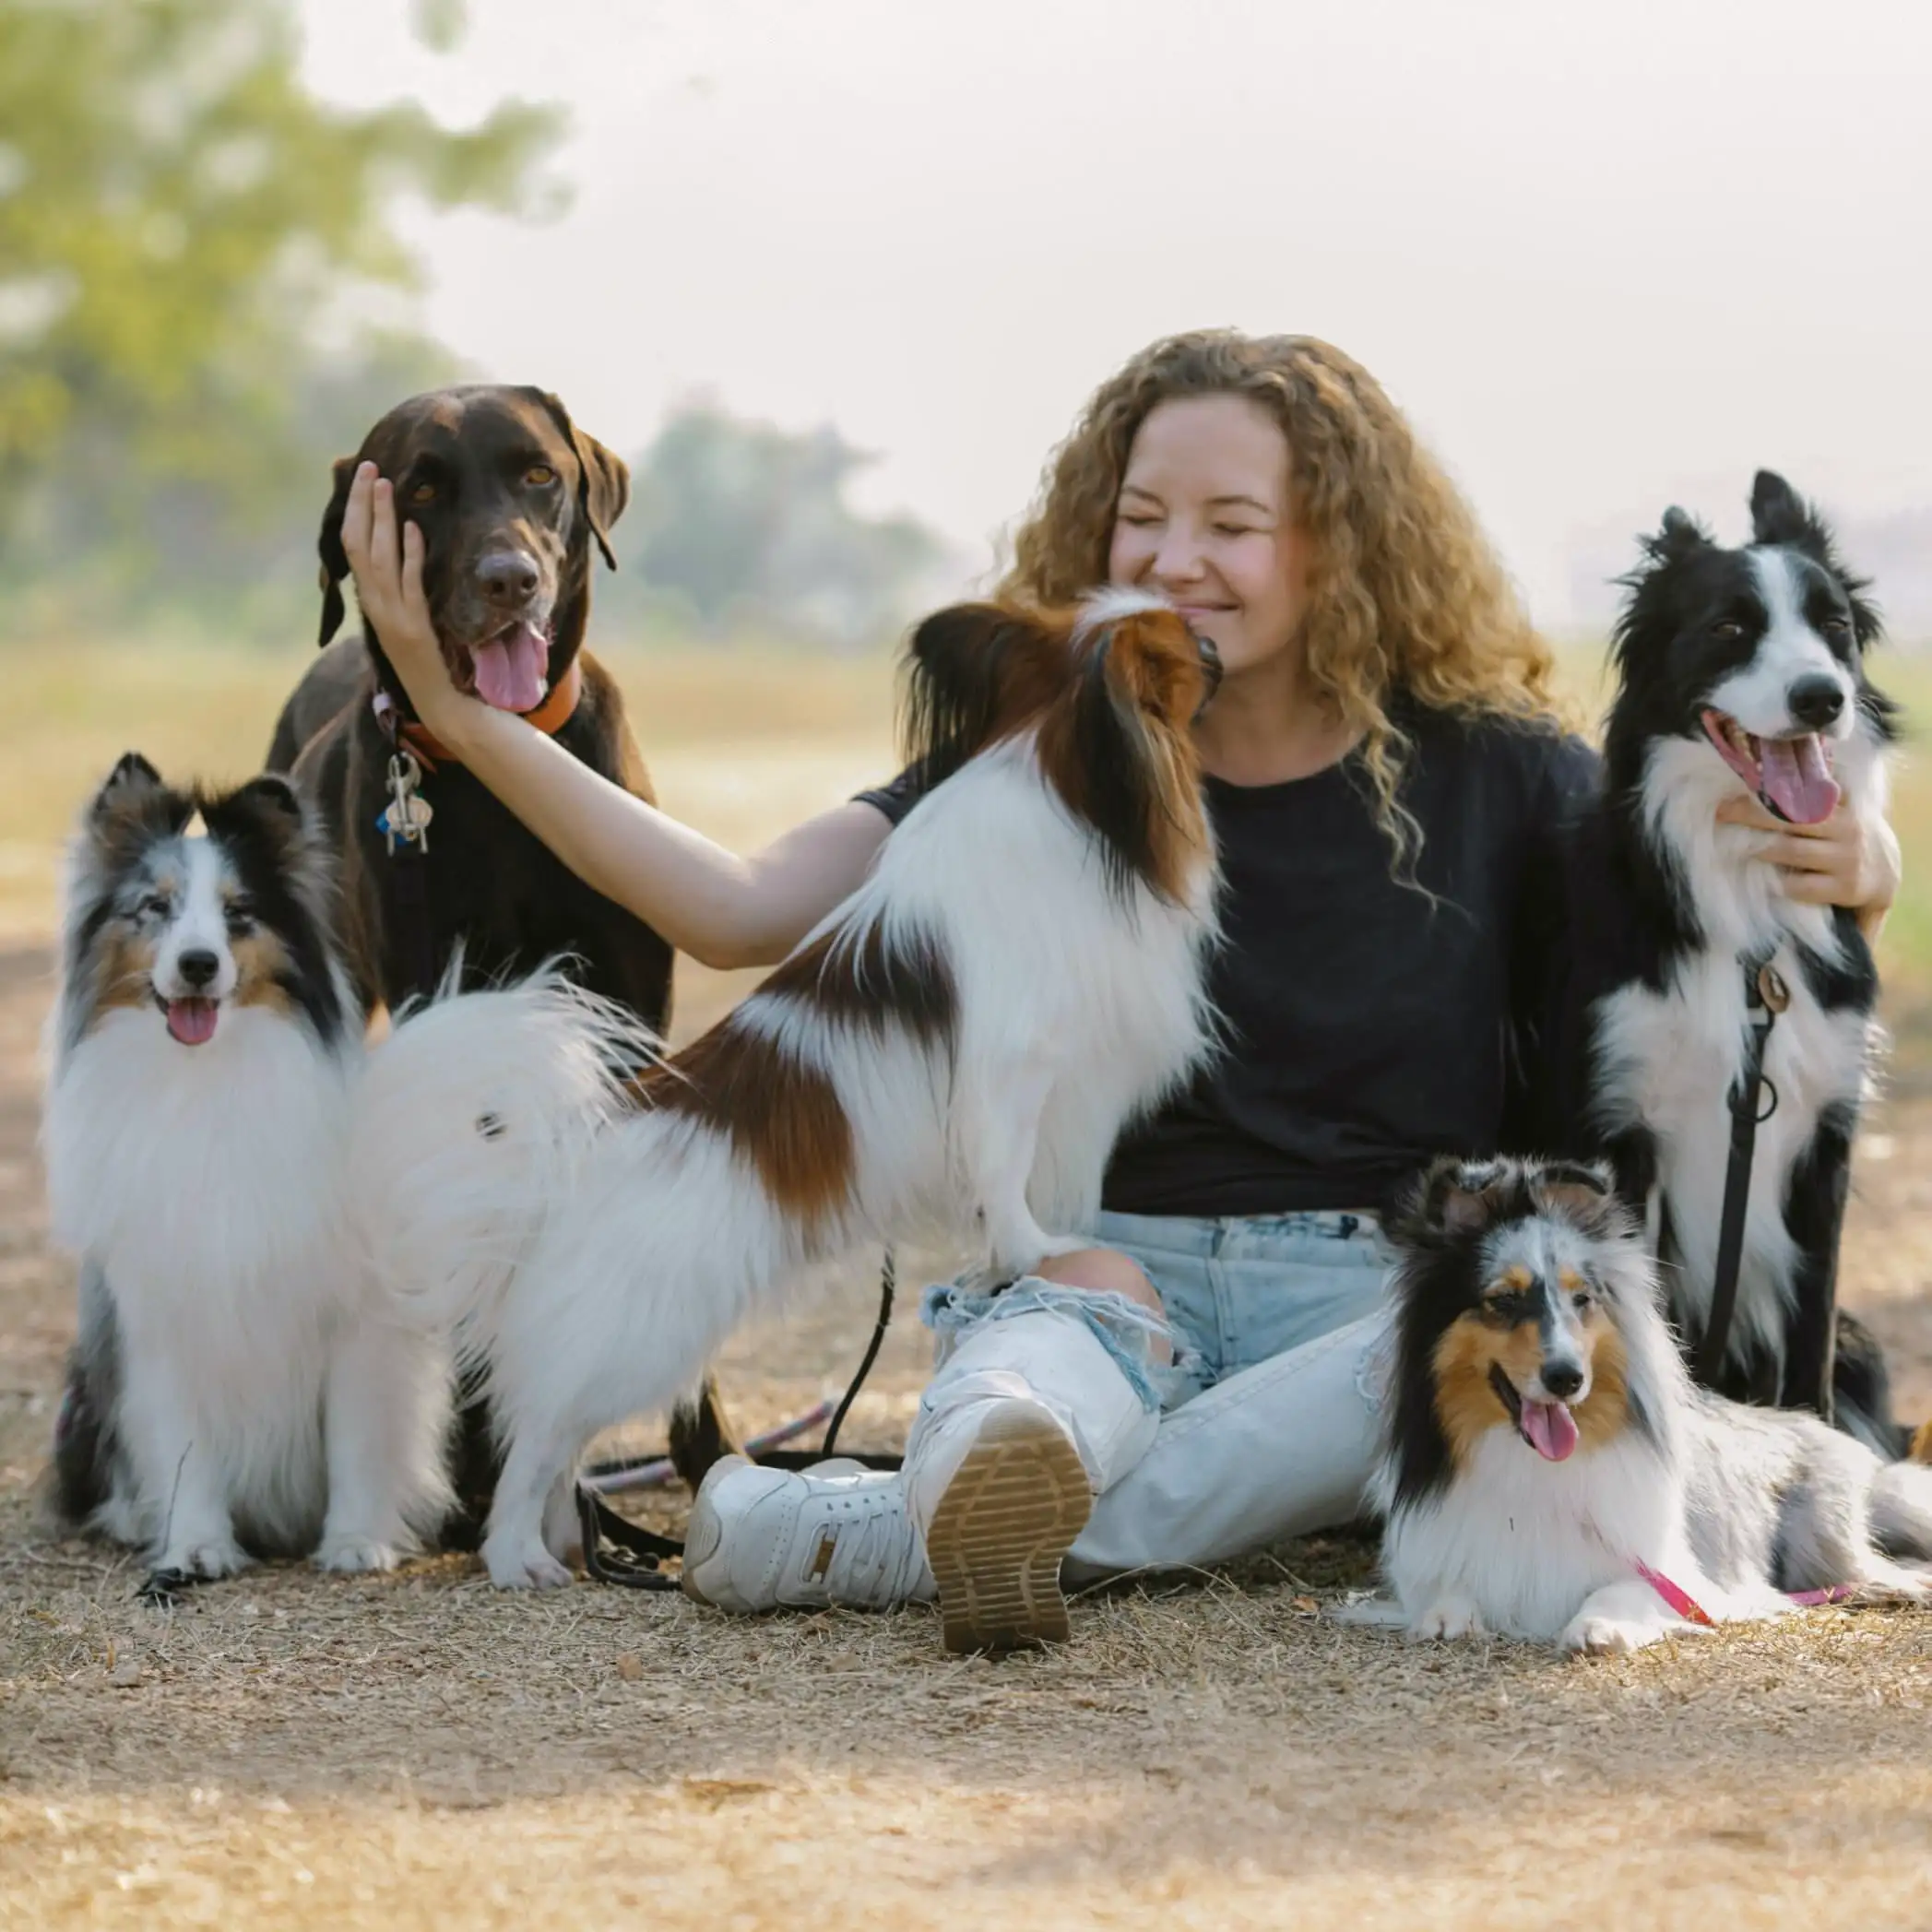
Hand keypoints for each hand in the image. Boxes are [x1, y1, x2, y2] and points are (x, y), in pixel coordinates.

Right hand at [338, 462, 472, 739]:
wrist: (441, 702)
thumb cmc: (431, 661)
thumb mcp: (409, 617)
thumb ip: (401, 585)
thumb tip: (400, 545)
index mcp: (370, 600)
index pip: (353, 546)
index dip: (355, 511)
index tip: (363, 479)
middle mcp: (375, 605)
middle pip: (359, 543)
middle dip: (364, 503)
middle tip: (370, 467)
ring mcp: (392, 616)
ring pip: (380, 558)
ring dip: (384, 519)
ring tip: (387, 486)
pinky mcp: (413, 627)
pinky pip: (410, 583)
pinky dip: (411, 554)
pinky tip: (414, 528)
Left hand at [1717, 791, 1901, 940]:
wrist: (1885, 877)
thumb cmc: (1845, 838)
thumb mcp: (1838, 813)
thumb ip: (1813, 797)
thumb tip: (1767, 774)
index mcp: (1841, 809)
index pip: (1800, 797)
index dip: (1764, 796)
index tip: (1730, 796)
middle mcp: (1846, 830)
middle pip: (1790, 820)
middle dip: (1752, 816)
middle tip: (1721, 814)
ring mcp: (1846, 860)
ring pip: (1791, 851)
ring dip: (1760, 849)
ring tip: (1734, 846)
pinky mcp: (1845, 888)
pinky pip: (1801, 886)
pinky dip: (1782, 884)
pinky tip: (1768, 882)